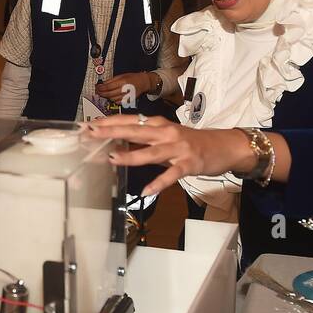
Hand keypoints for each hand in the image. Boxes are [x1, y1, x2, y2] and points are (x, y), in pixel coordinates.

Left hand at [85, 115, 255, 195]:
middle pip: (134, 131)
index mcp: (157, 125)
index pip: (128, 121)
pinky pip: (171, 174)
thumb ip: (143, 141)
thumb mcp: (165, 137)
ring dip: (130, 156)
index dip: (108, 122)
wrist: (225, 146)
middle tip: (91, 134)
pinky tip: (146, 191)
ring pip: (150, 151)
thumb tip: (117, 146)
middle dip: (111, 133)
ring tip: (112, 159)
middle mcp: (165, 132)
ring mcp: (178, 147)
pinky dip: (159, 183)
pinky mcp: (189, 163)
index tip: (87, 125)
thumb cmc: (191, 142)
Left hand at [96, 71, 154, 102]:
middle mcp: (125, 90)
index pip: (108, 87)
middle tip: (98, 91)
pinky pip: (118, 102)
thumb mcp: (121, 75)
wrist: (143, 82)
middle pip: (109, 94)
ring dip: (107, 97)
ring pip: (112, 99)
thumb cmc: (133, 78)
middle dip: (102, 93)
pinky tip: (112, 97)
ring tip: (104, 94)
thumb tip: (102, 84)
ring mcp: (127, 96)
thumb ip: (111, 80)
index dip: (100, 88)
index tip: (97, 87)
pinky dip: (113, 100)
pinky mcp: (128, 101)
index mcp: (123, 82)